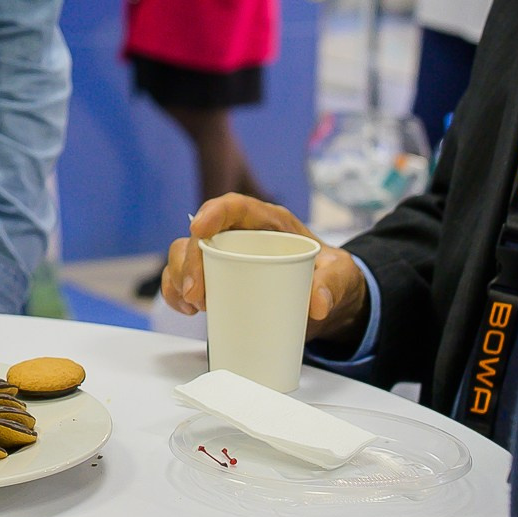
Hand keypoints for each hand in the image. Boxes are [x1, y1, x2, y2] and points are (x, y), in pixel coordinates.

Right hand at [161, 196, 367, 345]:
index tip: (199, 231)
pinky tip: (186, 309)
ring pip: (185, 255)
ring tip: (192, 305)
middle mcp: (241, 236)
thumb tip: (316, 305)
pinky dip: (176, 293)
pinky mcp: (219, 282)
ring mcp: (226, 258)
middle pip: (202, 236)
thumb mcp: (341, 275)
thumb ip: (333, 285)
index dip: (213, 213)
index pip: (234, 207)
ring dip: (177, 277)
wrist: (330, 301)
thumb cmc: (332, 277)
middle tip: (197, 294)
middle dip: (189, 260)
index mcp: (269, 222)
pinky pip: (185, 281)